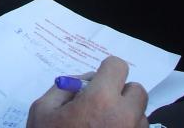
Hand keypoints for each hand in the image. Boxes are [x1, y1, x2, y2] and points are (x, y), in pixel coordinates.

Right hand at [26, 57, 148, 127]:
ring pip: (141, 115)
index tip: (97, 83)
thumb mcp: (42, 110)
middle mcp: (124, 116)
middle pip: (137, 91)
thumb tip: (84, 82)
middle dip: (121, 94)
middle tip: (101, 107)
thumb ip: (64, 88)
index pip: (118, 66)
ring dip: (127, 116)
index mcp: (100, 99)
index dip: (106, 71)